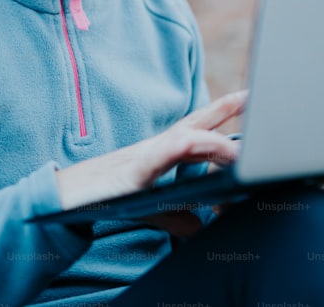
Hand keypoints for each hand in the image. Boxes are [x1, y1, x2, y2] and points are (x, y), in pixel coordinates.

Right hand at [54, 90, 247, 211]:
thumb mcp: (153, 209)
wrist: (68, 199)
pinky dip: (177, 149)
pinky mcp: (134, 172)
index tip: (250, 96)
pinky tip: (193, 145)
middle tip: (255, 100)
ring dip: (214, 144)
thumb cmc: (110, 197)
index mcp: (165, 150)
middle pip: (198, 123)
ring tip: (240, 152)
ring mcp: (147, 155)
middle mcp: (159, 146)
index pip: (200, 125)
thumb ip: (179, 216)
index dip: (225, 109)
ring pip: (187, 140)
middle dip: (225, 109)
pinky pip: (159, 157)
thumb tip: (200, 228)